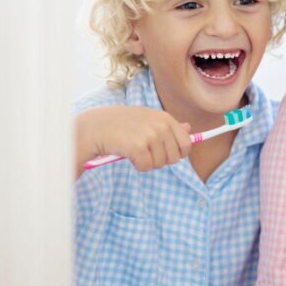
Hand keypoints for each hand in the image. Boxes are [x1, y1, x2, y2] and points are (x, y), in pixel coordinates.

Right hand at [74, 106, 191, 177]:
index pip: (186, 143)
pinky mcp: (138, 146)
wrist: (96, 126)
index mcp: (165, 118)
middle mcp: (161, 125)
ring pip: (160, 164)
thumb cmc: (122, 124)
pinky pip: (147, 167)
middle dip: (161, 160)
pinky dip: (138, 166)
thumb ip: (169, 125)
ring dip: (148, 163)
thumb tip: (189, 128)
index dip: (178, 153)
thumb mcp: (147, 119)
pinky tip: (129, 155)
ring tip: (135, 151)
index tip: (166, 154)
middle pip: (174, 157)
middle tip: (145, 152)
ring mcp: (150, 135)